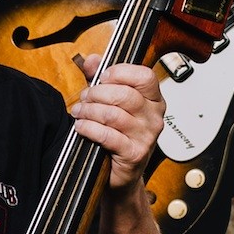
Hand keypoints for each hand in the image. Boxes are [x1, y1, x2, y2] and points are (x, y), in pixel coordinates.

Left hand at [71, 56, 166, 189]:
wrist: (120, 174)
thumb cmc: (117, 135)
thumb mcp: (110, 102)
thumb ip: (100, 79)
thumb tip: (92, 59)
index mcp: (153, 100)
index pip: (145, 76)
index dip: (121, 72)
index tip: (103, 76)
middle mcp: (154, 117)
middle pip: (125, 95)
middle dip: (98, 93)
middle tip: (84, 98)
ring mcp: (147, 136)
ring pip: (114, 115)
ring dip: (90, 111)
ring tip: (79, 112)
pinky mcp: (135, 154)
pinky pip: (108, 136)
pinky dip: (90, 129)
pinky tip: (81, 127)